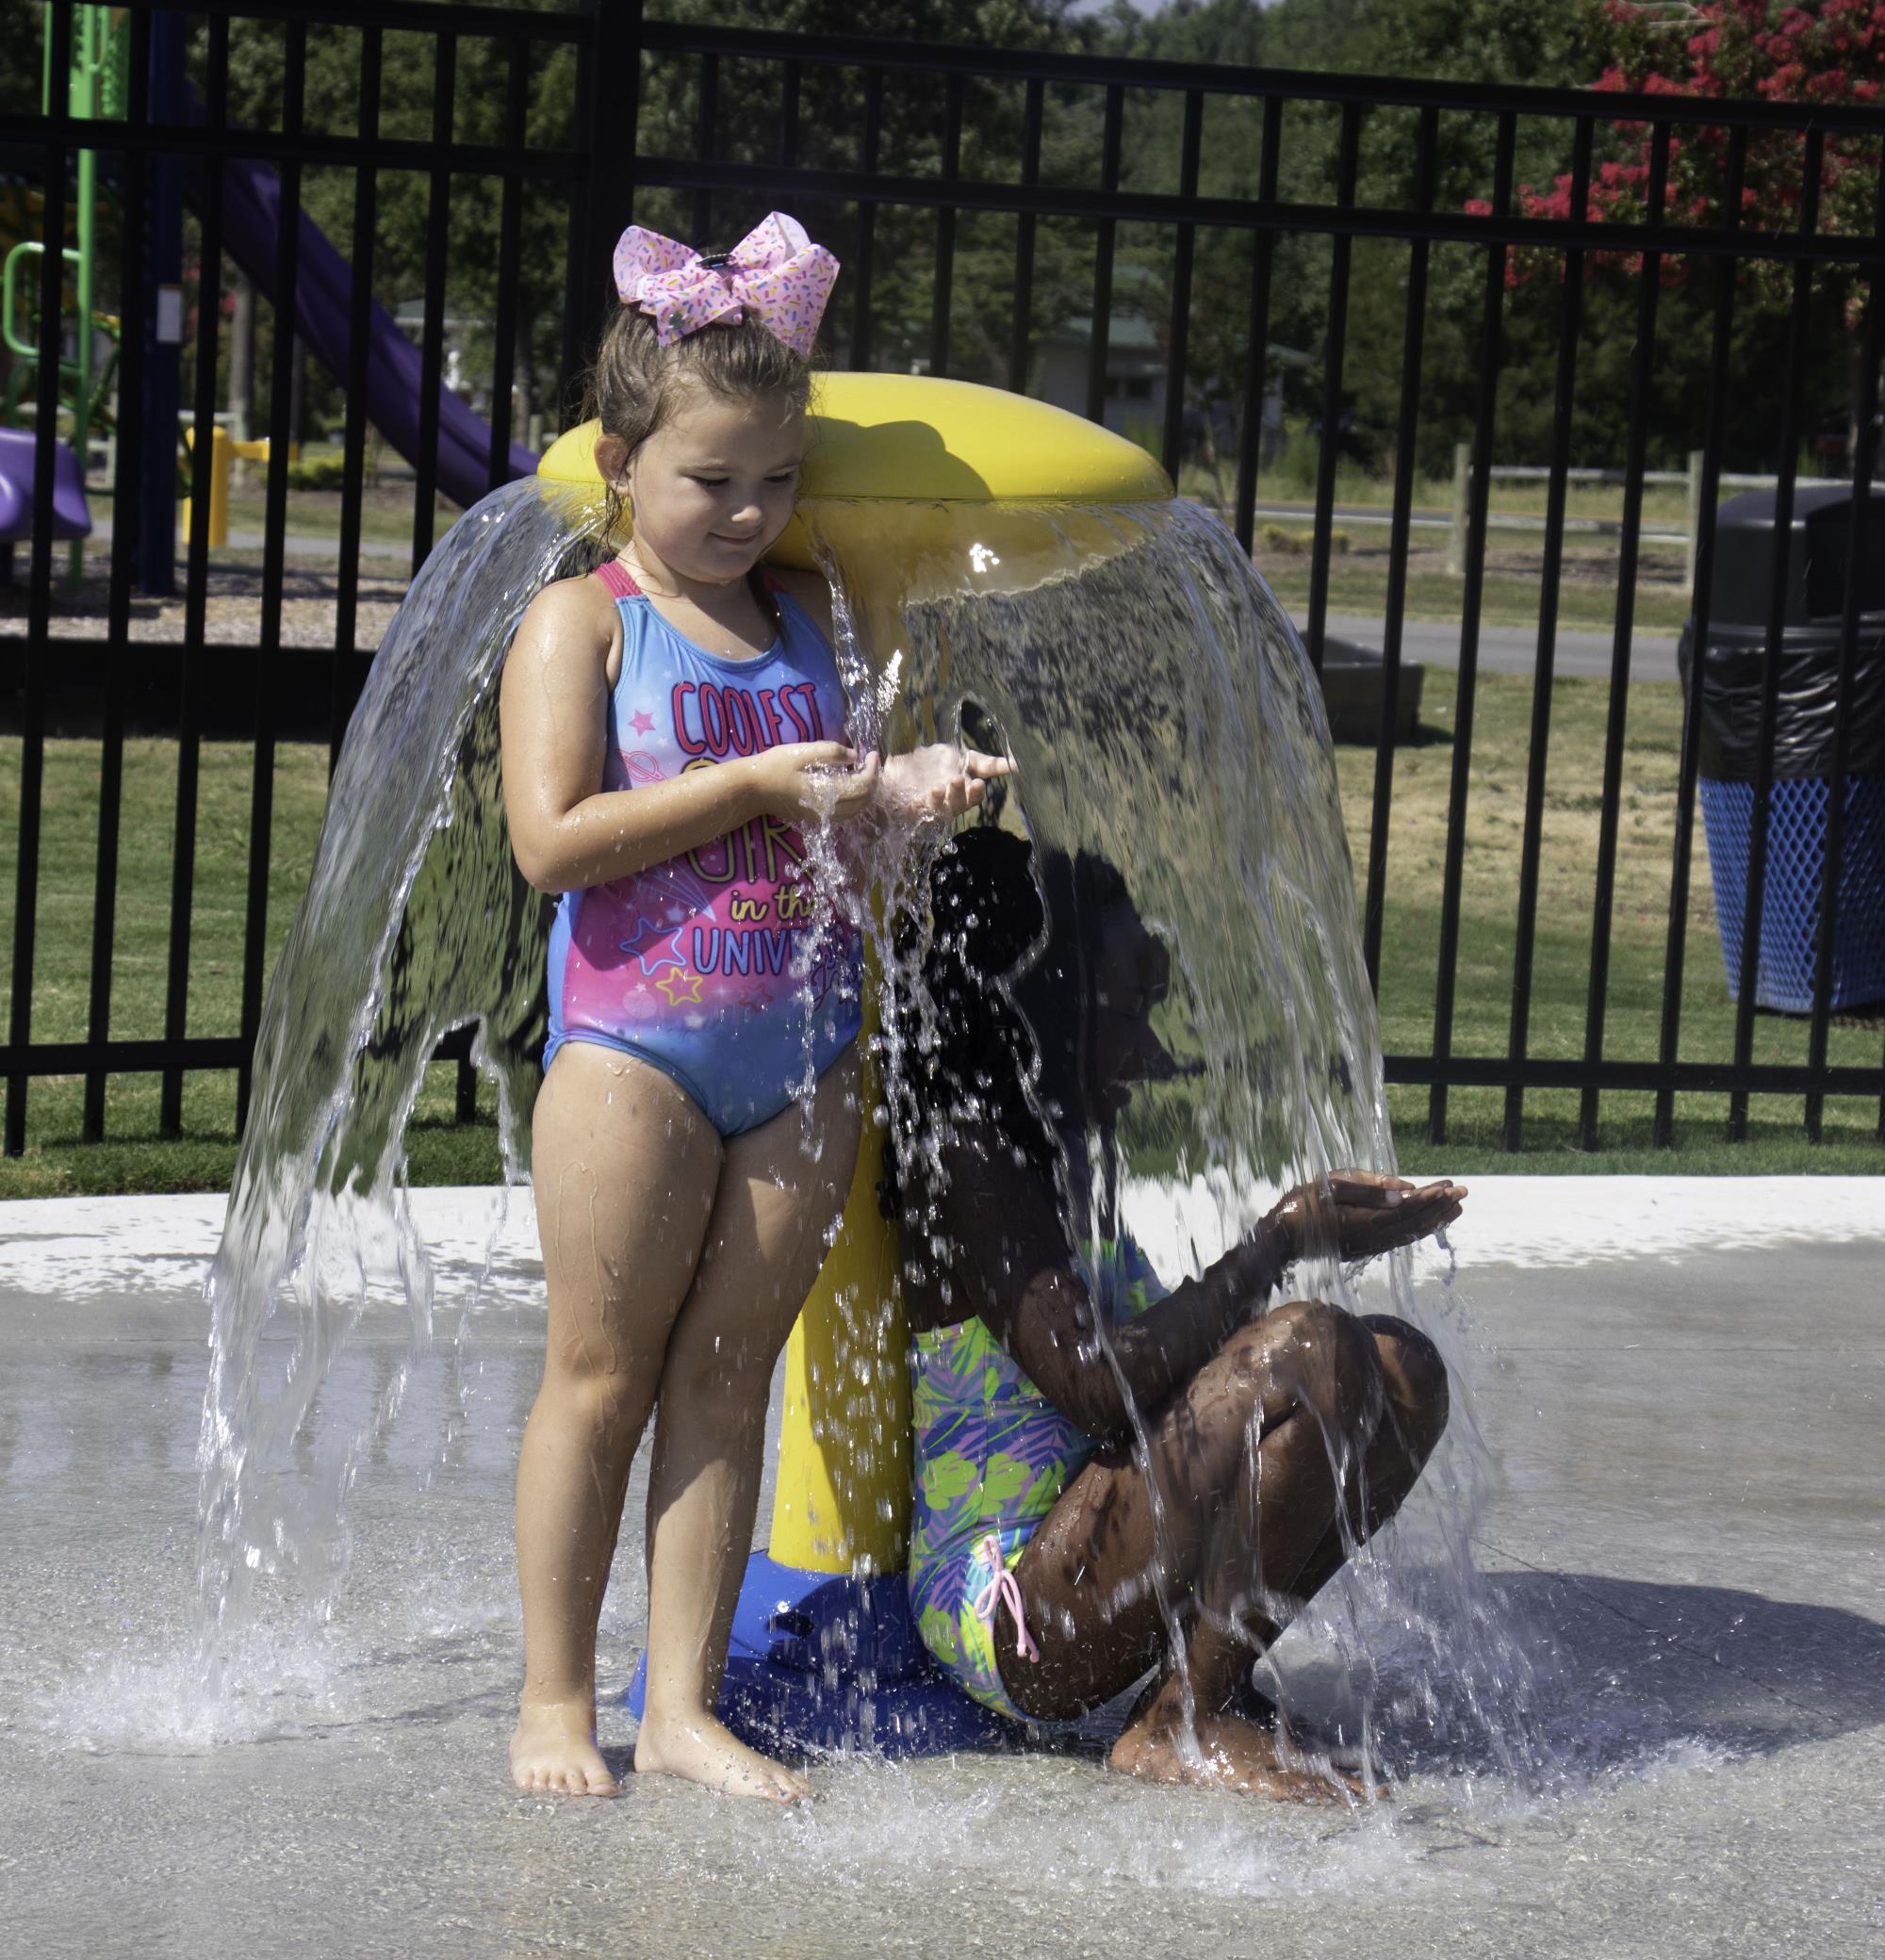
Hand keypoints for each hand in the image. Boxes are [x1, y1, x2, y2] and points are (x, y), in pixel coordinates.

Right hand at [747, 743, 882, 825]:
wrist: (752, 789)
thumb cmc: (776, 766)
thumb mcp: (802, 752)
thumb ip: (830, 752)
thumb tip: (854, 755)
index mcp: (827, 791)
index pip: (862, 785)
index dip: (873, 769)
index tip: (872, 753)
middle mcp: (828, 809)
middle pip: (863, 800)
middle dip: (873, 781)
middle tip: (871, 763)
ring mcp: (822, 817)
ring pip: (856, 811)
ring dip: (865, 794)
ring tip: (863, 774)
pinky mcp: (815, 819)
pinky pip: (844, 815)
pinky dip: (854, 803)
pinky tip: (850, 788)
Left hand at [876, 744, 1014, 823]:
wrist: (907, 763)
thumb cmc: (940, 761)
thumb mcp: (965, 757)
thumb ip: (989, 763)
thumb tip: (1017, 765)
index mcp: (964, 793)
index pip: (974, 797)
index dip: (975, 792)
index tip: (977, 783)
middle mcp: (949, 804)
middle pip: (957, 804)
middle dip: (957, 793)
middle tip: (955, 779)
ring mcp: (931, 808)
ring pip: (937, 810)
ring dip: (938, 801)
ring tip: (936, 789)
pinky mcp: (912, 809)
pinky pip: (915, 812)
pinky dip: (916, 806)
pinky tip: (915, 799)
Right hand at [1267, 1171, 1465, 1264]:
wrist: (1281, 1238)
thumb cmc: (1302, 1205)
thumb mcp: (1330, 1187)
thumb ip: (1368, 1188)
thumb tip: (1404, 1190)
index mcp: (1362, 1221)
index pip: (1404, 1209)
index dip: (1429, 1198)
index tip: (1449, 1186)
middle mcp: (1370, 1238)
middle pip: (1413, 1223)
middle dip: (1439, 1207)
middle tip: (1463, 1192)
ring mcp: (1369, 1246)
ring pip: (1409, 1233)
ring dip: (1434, 1219)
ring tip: (1455, 1207)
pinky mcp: (1365, 1248)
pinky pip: (1399, 1239)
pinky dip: (1418, 1229)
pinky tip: (1429, 1222)